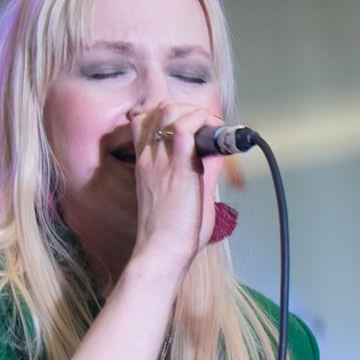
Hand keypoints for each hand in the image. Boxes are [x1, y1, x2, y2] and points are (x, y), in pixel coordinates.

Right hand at [128, 101, 224, 274]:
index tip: (192, 126)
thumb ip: (196, 174)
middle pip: (157, 110)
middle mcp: (149, 157)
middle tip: (206, 125)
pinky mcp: (177, 168)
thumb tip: (216, 158)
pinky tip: (216, 132)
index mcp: (145, 164)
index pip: (144, 121)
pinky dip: (203, 122)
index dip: (169, 114)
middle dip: (186, 108)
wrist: (160, 251)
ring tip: (211, 128)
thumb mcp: (179, 196)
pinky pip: (185, 128)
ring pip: (169, 111)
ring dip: (195, 112)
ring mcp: (160, 161)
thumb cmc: (170, 234)